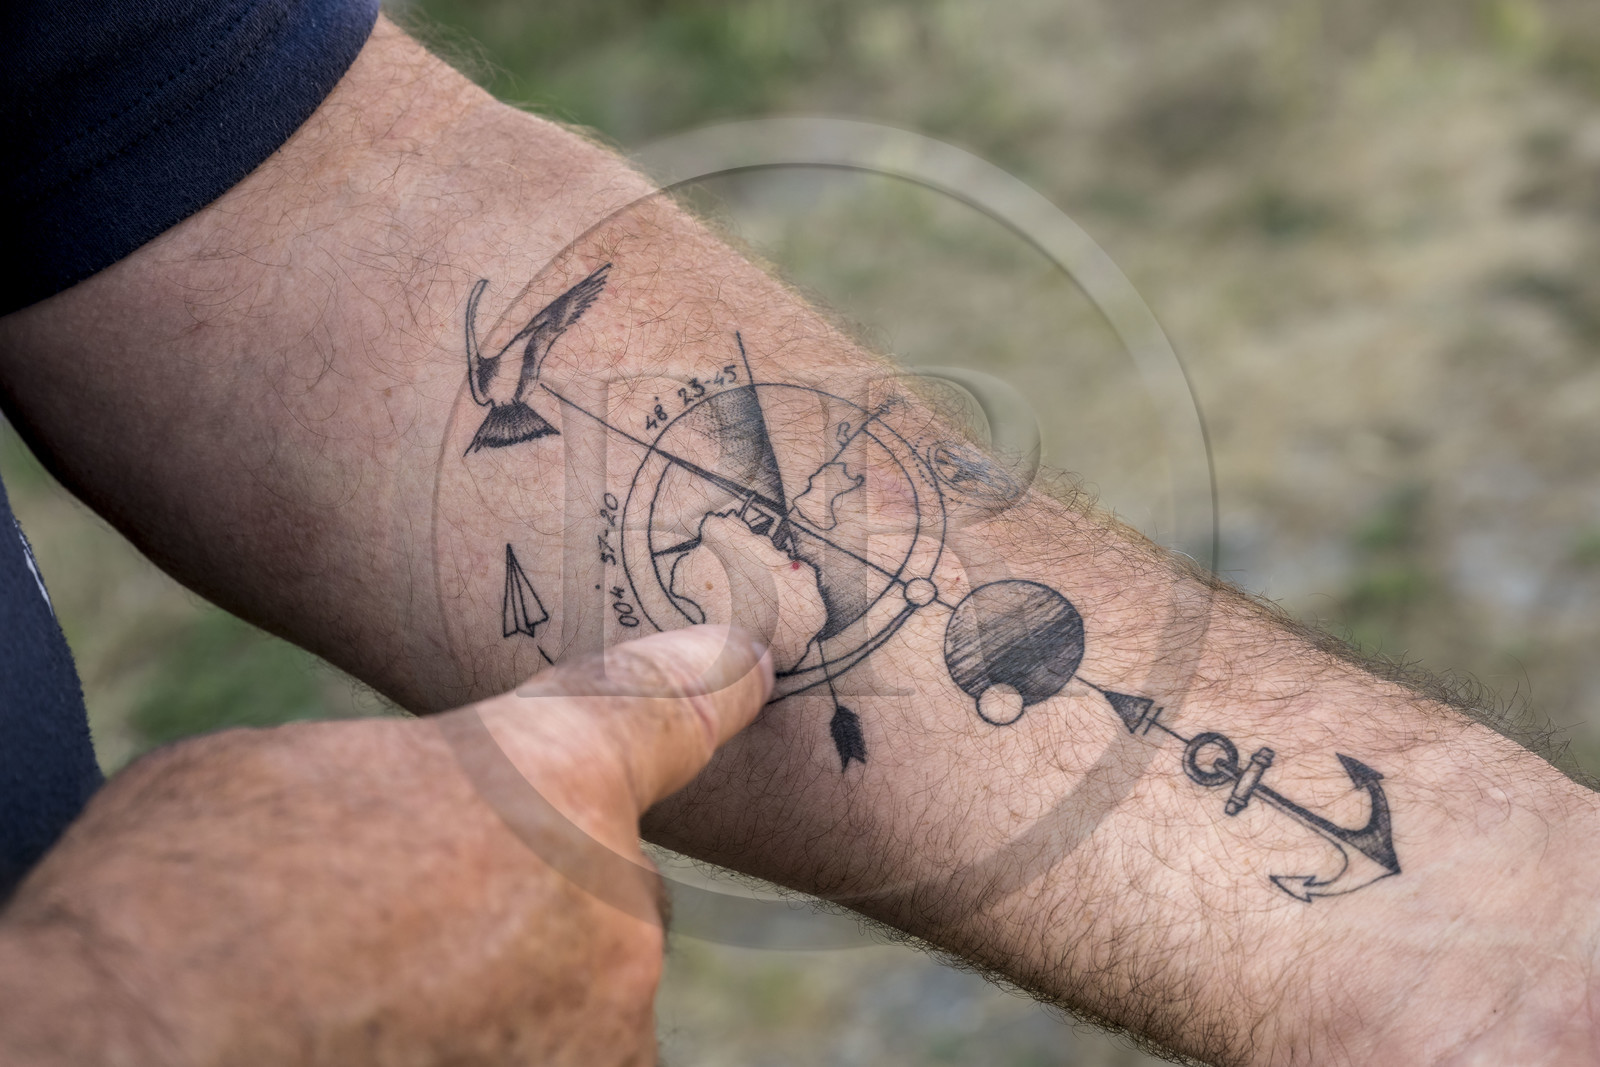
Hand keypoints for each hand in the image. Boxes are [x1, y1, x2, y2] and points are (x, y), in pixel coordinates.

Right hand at [0, 625, 772, 1066]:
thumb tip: (444, 807)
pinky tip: (386, 1043)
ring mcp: (603, 1034)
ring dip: (508, 990)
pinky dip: (492, 1052)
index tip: (745, 669)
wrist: (123, 1054)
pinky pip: (556, 1060)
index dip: (708, 684)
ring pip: (582, 992)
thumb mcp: (294, 775)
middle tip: (399, 917)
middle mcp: (613, 907)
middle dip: (535, 892)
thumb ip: (423, 784)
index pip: (666, 711)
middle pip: (607, 886)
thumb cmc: (180, 900)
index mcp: (554, 777)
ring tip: (369, 1001)